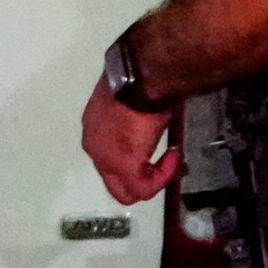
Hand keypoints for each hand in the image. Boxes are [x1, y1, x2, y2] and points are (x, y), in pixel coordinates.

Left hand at [83, 85, 174, 204]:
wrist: (140, 78)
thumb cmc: (139, 79)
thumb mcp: (134, 99)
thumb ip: (136, 116)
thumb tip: (151, 119)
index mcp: (95, 127)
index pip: (110, 155)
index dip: (135, 157)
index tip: (154, 148)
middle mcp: (94, 145)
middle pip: (114, 179)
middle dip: (142, 176)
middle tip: (165, 166)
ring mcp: (105, 159)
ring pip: (126, 190)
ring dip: (152, 179)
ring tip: (172, 162)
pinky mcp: (123, 166)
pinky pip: (143, 188)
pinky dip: (161, 178)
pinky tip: (173, 159)